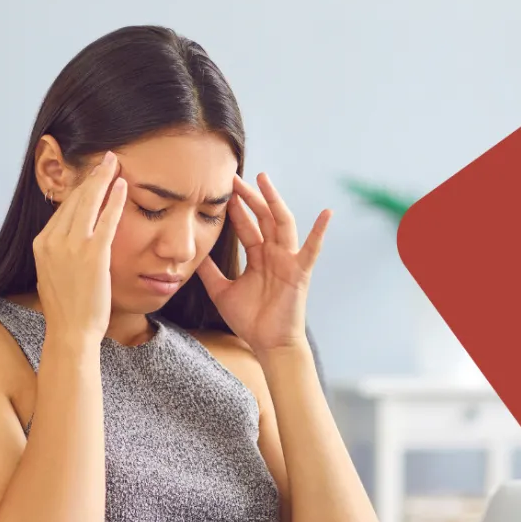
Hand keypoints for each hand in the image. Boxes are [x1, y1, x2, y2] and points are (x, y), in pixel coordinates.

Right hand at [32, 151, 127, 341]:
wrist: (71, 331)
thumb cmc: (67, 309)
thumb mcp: (53, 274)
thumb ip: (59, 253)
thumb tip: (67, 242)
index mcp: (42, 243)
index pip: (63, 208)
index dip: (80, 189)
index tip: (92, 176)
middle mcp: (53, 240)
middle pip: (75, 199)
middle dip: (91, 177)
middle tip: (105, 159)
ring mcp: (72, 246)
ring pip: (88, 202)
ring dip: (103, 179)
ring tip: (115, 163)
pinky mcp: (93, 254)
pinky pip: (106, 219)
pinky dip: (114, 199)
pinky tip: (122, 185)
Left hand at [196, 172, 330, 353]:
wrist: (268, 344)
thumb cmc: (250, 321)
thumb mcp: (221, 291)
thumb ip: (210, 271)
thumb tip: (193, 254)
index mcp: (258, 257)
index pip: (246, 225)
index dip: (235, 208)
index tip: (223, 189)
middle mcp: (274, 254)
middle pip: (262, 218)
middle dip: (249, 197)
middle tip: (235, 177)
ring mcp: (288, 261)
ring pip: (281, 224)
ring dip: (274, 201)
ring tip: (264, 180)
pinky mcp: (300, 272)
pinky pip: (312, 249)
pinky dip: (320, 231)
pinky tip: (327, 213)